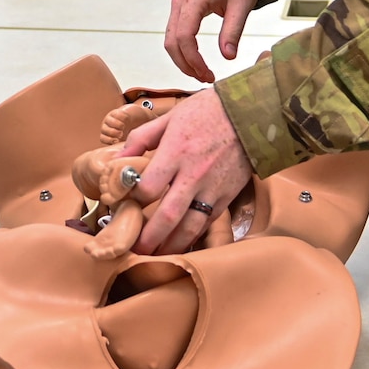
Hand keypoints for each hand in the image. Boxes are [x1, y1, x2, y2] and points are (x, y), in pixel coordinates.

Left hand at [121, 89, 253, 254]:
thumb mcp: (170, 117)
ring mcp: (213, 188)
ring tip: (158, 256)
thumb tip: (118, 158)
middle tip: (136, 250)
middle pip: (168, 216)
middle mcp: (194, 174)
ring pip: (191, 226)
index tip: (123, 205)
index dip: (133, 199)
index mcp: (175, 152)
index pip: (149, 187)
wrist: (249, 113)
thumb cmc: (207, 112)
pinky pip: (209, 221)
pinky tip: (183, 243)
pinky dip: (195, 236)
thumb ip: (141, 138)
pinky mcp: (228, 195)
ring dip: (173, 245)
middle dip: (150, 238)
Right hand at [164, 0, 261, 82]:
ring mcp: (177, 4)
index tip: (208, 74)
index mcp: (193, 0)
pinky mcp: (181, 7)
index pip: (184, 37)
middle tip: (205, 78)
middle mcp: (179, 2)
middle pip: (172, 42)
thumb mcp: (242, 5)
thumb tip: (228, 57)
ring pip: (169, 39)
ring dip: (182, 59)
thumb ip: (233, 31)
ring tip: (201, 73)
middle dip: (185, 64)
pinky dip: (182, 49)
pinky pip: (174, 32)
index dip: (193, 60)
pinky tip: (196, 59)